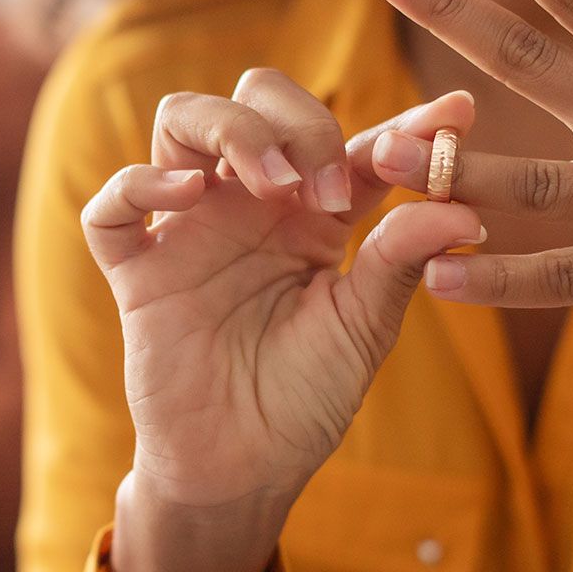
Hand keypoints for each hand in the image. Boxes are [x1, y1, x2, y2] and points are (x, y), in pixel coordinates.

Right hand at [82, 73, 483, 512]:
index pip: (354, 143)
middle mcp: (249, 206)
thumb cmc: (306, 398)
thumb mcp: (365, 328)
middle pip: (257, 99)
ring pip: (183, 121)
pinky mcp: (138, 272)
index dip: (403, 124)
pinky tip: (188, 195)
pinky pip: (111, 207)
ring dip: (232, 130)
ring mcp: (188, 230)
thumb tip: (461, 208)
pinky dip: (141, 182)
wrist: (244, 472)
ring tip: (273, 182)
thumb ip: (401, 261)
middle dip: (300, 120)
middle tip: (330, 184)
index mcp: (312, 215)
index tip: (455, 114)